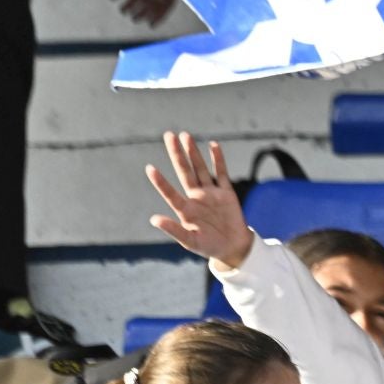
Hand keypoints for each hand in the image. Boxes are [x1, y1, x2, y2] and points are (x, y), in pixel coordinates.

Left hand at [145, 131, 256, 269]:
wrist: (233, 248)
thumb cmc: (209, 246)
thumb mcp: (190, 242)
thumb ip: (174, 230)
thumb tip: (154, 219)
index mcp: (185, 209)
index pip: (170, 192)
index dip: (161, 182)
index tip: (150, 168)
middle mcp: (196, 197)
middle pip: (185, 171)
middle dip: (177, 154)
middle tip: (169, 135)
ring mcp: (211, 193)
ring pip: (201, 169)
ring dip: (193, 153)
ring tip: (185, 136)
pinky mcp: (226, 193)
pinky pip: (222, 173)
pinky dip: (218, 160)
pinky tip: (213, 145)